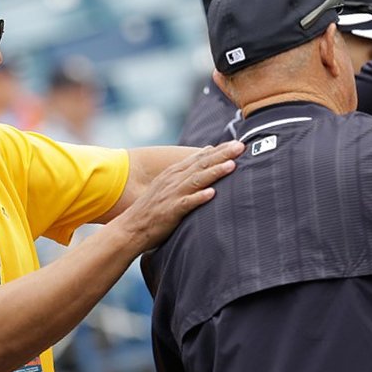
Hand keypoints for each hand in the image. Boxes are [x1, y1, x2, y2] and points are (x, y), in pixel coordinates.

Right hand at [120, 140, 242, 249]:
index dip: (219, 150)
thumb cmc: (152, 208)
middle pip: (201, 164)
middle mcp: (173, 180)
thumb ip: (187, 170)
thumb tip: (207, 151)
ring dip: (214, 172)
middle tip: (240, 147)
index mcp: (174, 173)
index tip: (237, 143)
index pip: (199, 157)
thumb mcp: (168, 184)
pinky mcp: (170, 211)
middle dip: (222, 155)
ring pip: (196, 180)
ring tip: (231, 165)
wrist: (131, 228)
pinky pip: (186, 203)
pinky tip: (211, 194)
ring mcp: (172, 195)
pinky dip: (198, 198)